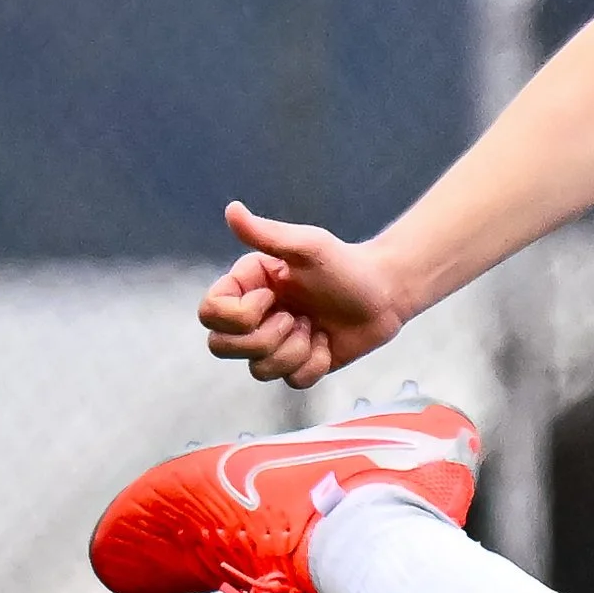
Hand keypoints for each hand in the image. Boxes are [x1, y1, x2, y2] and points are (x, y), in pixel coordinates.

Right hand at [196, 201, 408, 388]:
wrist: (384, 293)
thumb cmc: (345, 264)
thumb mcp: (308, 246)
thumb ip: (267, 233)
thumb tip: (232, 210)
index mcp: (246, 287)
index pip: (209, 313)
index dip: (237, 315)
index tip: (272, 297)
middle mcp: (253, 317)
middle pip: (222, 347)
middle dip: (265, 338)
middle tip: (298, 318)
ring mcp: (273, 344)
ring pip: (259, 369)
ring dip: (296, 350)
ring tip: (316, 327)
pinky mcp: (297, 365)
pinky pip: (292, 382)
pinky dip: (315, 363)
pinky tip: (327, 342)